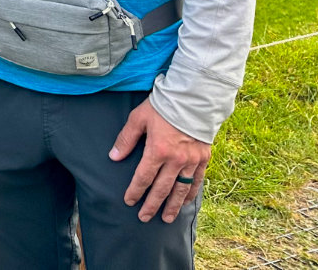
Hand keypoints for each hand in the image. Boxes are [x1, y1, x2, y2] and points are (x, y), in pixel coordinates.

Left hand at [109, 98, 209, 221]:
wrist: (192, 99)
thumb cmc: (161, 106)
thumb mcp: (138, 118)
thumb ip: (126, 139)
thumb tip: (114, 157)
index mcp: (158, 150)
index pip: (143, 177)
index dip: (135, 191)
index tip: (129, 202)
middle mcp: (176, 159)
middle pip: (162, 188)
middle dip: (152, 204)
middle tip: (144, 217)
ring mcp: (191, 160)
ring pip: (181, 189)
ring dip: (173, 205)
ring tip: (166, 218)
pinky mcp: (203, 158)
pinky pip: (197, 180)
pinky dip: (191, 193)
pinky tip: (185, 201)